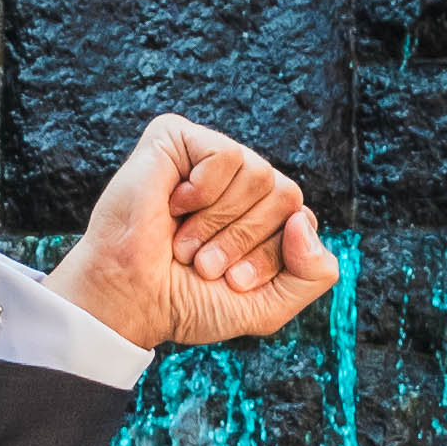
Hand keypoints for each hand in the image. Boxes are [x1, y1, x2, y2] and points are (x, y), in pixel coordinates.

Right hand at [47, 112, 336, 349]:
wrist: (132, 300)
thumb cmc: (188, 301)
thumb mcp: (269, 306)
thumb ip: (314, 274)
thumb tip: (305, 218)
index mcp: (263, 214)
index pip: (302, 221)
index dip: (270, 258)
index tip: (232, 283)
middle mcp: (241, 182)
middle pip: (286, 194)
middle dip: (244, 241)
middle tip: (202, 263)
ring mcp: (209, 159)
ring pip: (260, 173)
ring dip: (219, 223)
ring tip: (185, 242)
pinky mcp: (177, 139)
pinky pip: (226, 154)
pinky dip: (204, 192)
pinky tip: (176, 205)